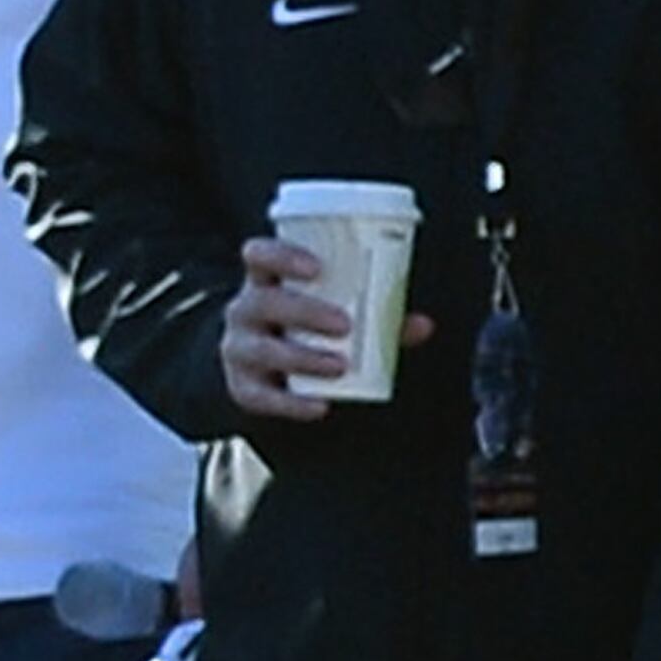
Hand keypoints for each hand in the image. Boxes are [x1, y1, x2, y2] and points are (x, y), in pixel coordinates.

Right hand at [222, 238, 430, 422]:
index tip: (316, 267)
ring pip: (261, 350)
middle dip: (304, 312)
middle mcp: (245, 311)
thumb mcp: (330, 308)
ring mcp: (238, 349)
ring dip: (303, 357)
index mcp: (266, 280)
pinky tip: (319, 405)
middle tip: (345, 324)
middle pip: (263, 302)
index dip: (280, 255)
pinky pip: (262, 396)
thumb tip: (422, 324)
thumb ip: (376, 312)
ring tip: (340, 365)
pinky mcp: (242, 387)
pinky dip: (291, 403)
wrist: (261, 368)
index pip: (258, 255)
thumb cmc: (301, 326)